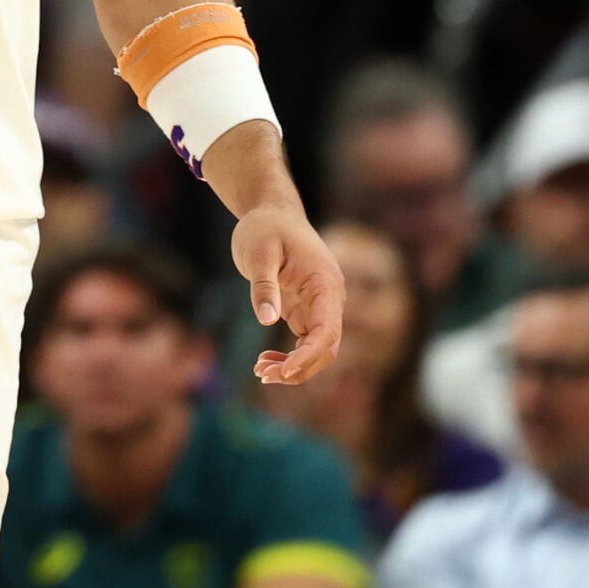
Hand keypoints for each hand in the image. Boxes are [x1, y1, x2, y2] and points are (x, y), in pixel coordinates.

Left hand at [235, 198, 343, 384]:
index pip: (327, 331)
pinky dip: (289, 356)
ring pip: (317, 349)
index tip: (284, 371)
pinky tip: (265, 362)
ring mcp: (319, 305)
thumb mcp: (259, 252)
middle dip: (299, 368)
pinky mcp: (305, 308)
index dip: (308, 356)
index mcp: (325, 283)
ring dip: (294, 366)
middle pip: (326, 348)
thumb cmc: (265, 227)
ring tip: (260, 371)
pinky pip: (304, 341)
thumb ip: (264, 286)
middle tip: (263, 375)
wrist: (271, 212)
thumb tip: (268, 320)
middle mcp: (329, 298)